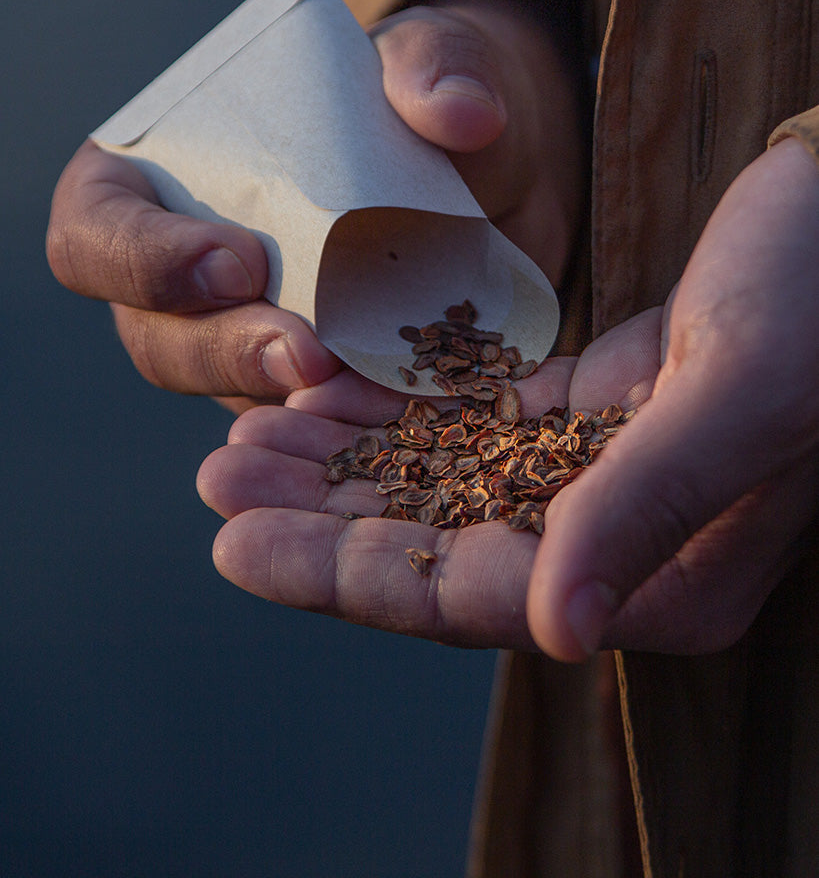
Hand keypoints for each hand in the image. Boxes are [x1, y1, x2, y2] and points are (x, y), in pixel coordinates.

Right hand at [47, 0, 582, 409]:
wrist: (485, 177)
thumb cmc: (416, 106)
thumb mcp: (427, 64)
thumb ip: (433, 67)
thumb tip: (463, 112)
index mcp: (158, 182)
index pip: (98, 232)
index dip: (145, 260)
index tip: (238, 260)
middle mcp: (184, 275)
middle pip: (157, 336)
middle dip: (223, 351)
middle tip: (302, 355)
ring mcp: (243, 337)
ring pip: (225, 392)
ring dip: (279, 399)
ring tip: (350, 389)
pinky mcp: (305, 382)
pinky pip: (299, 417)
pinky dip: (338, 418)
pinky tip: (393, 409)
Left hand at [199, 139, 818, 659]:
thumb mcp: (740, 392)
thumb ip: (647, 508)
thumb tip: (555, 632)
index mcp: (669, 577)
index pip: (478, 596)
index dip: (348, 577)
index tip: (236, 546)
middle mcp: (626, 544)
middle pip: (442, 547)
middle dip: (320, 520)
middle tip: (213, 482)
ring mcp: (603, 478)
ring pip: (445, 486)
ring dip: (345, 464)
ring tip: (245, 438)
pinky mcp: (592, 413)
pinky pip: (474, 426)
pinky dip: (401, 413)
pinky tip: (327, 395)